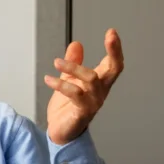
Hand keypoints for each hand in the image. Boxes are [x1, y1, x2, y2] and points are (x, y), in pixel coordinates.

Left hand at [44, 29, 124, 144]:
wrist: (60, 132)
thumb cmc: (67, 107)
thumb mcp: (69, 80)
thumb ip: (73, 62)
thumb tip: (76, 43)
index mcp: (100, 82)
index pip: (114, 63)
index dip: (115, 48)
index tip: (112, 31)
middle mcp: (100, 91)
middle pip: (114, 69)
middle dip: (114, 52)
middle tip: (110, 36)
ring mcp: (93, 102)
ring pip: (91, 79)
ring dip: (74, 68)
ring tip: (57, 61)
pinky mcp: (82, 112)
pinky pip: (75, 95)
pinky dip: (61, 85)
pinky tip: (48, 79)